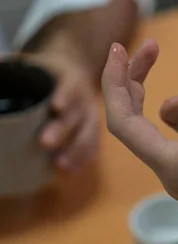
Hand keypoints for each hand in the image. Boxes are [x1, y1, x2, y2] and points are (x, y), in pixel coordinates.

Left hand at [28, 49, 99, 172]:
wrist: (77, 71)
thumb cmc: (50, 71)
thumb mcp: (35, 66)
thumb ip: (13, 69)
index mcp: (71, 81)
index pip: (71, 87)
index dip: (65, 96)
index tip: (55, 106)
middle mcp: (85, 100)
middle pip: (76, 115)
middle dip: (63, 130)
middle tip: (45, 142)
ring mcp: (91, 117)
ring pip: (88, 135)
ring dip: (75, 151)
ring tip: (60, 165)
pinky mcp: (93, 132)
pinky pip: (92, 147)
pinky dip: (82, 160)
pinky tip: (68, 172)